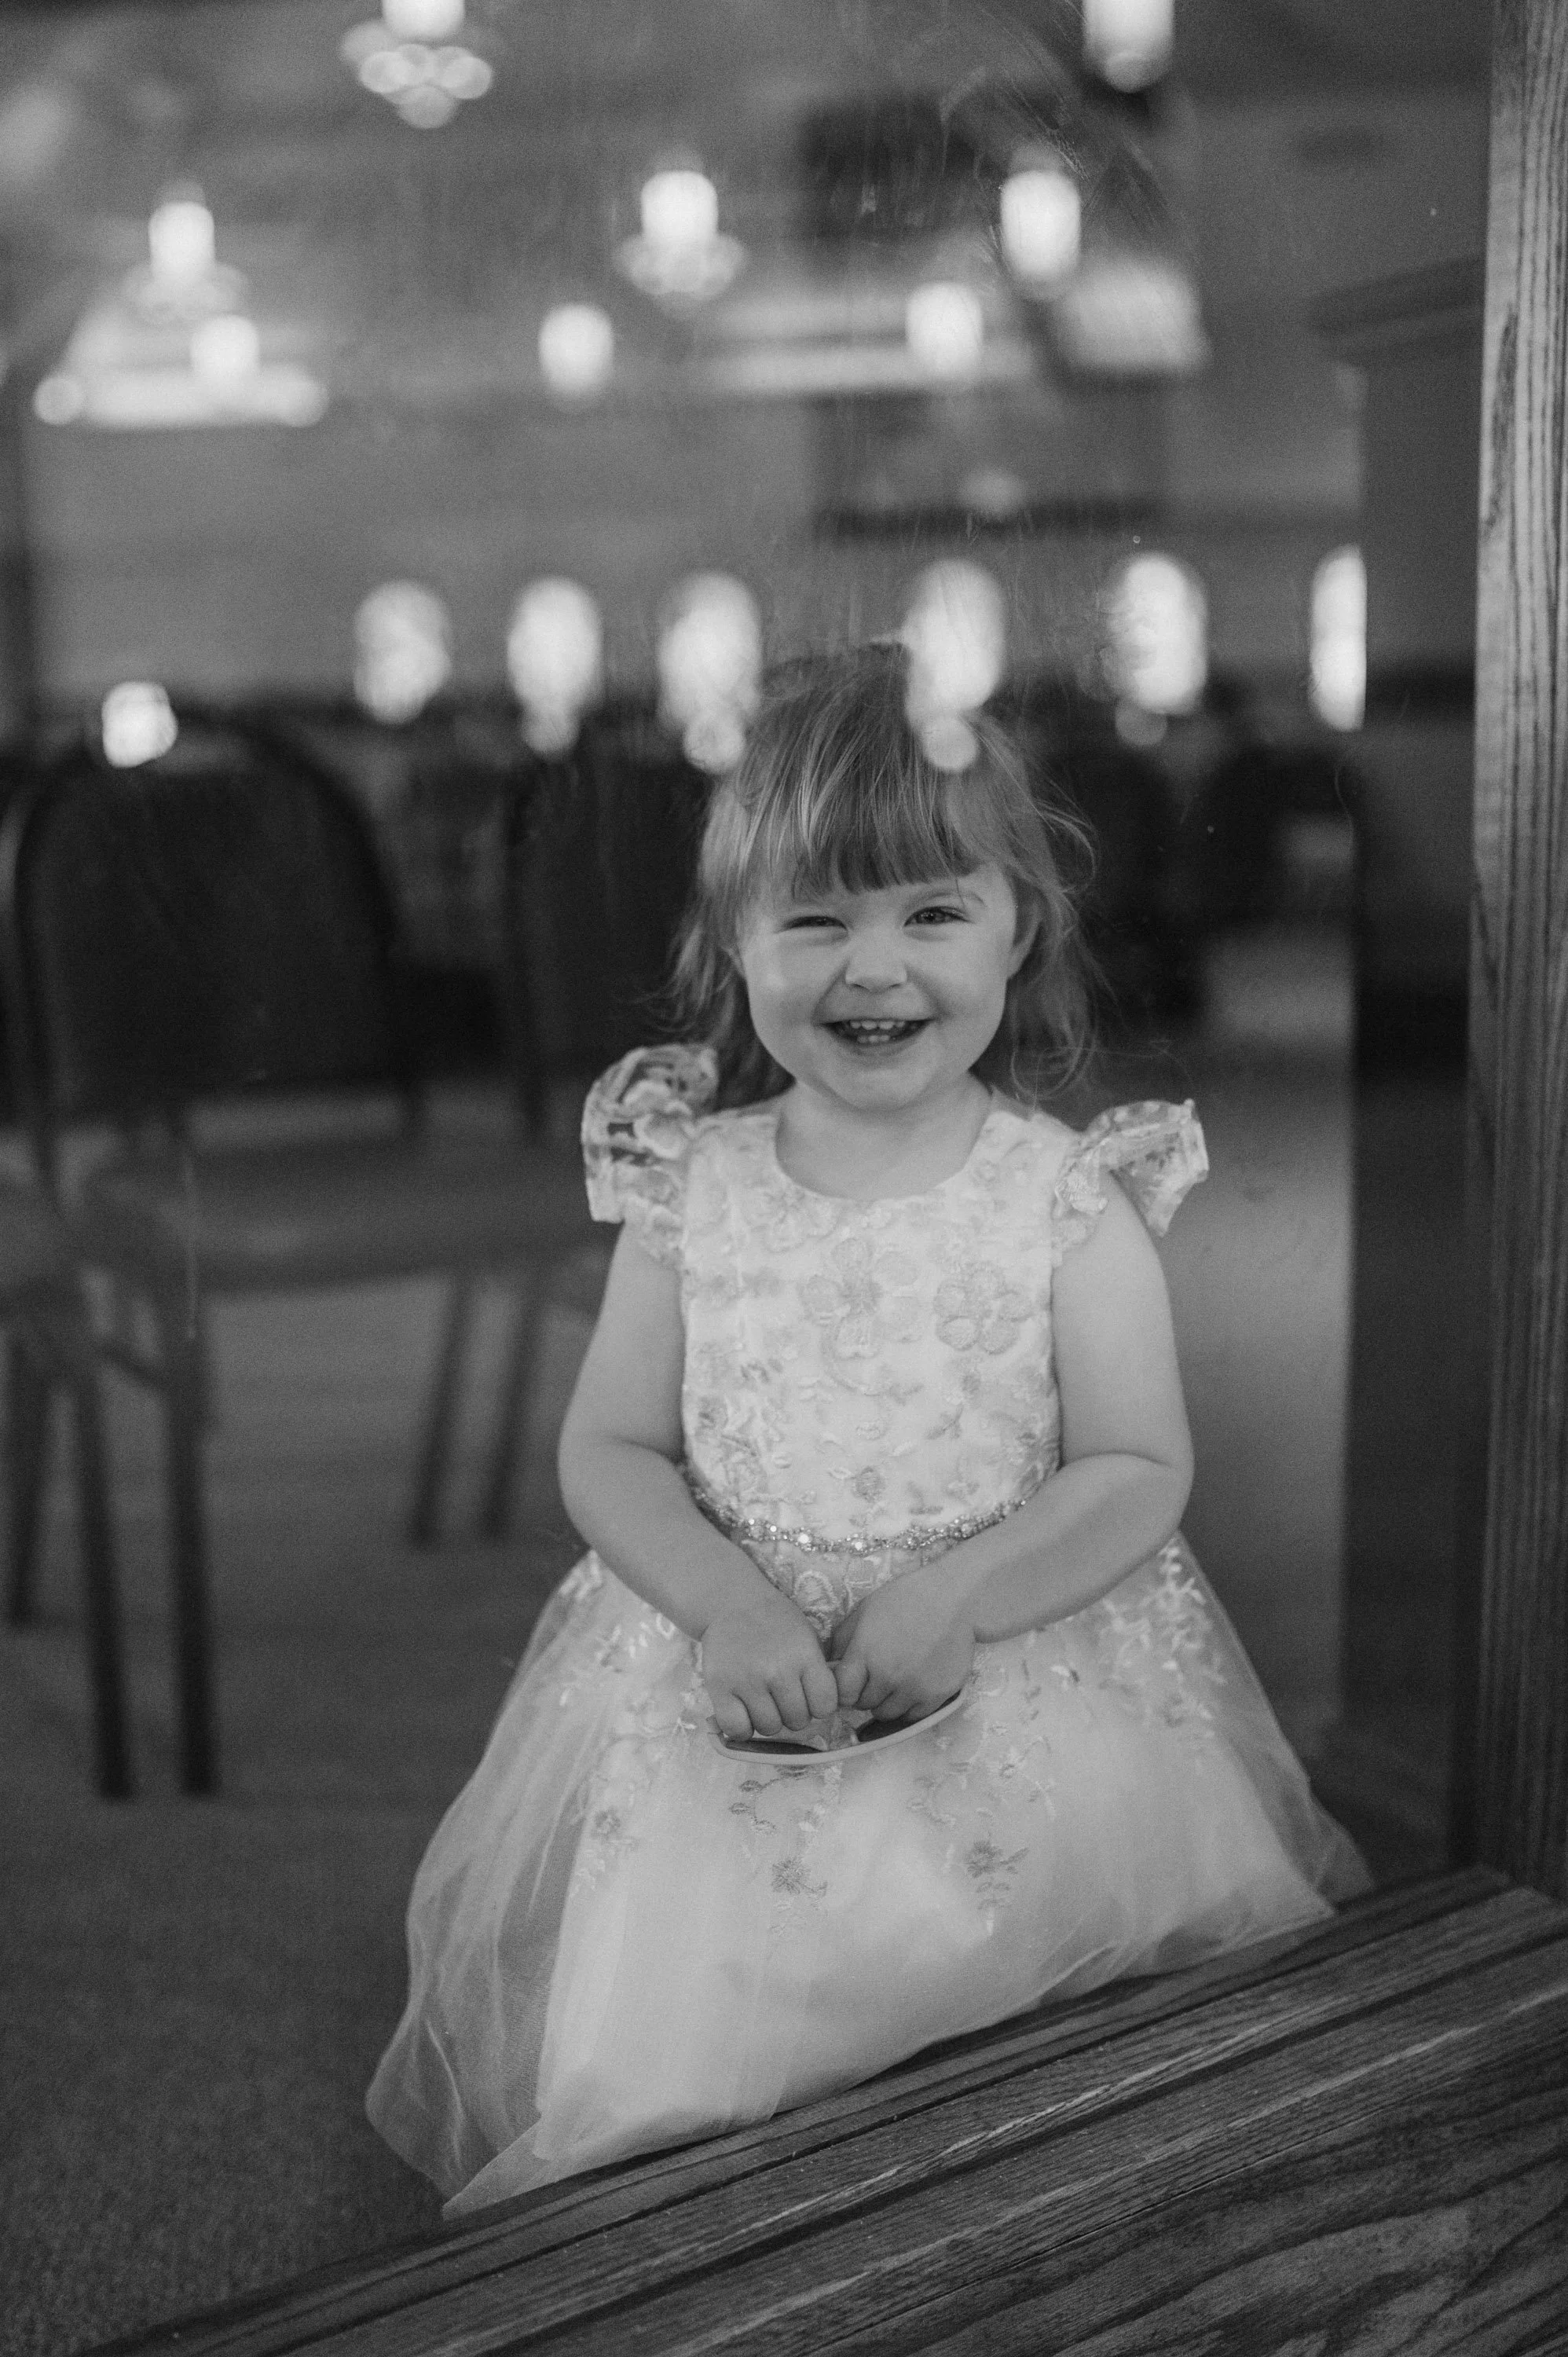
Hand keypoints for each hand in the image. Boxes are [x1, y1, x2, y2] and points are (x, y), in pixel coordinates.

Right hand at [698, 1583, 840, 1741]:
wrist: (732, 1602)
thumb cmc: (775, 1622)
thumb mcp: (806, 1637)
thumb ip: (817, 1671)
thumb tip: (823, 1711)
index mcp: (804, 1655)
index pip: (825, 1706)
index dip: (819, 1705)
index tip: (809, 1696)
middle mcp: (778, 1670)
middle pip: (797, 1721)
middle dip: (792, 1714)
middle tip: (782, 1697)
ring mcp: (748, 1680)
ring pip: (769, 1728)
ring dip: (768, 1720)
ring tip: (762, 1702)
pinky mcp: (720, 1687)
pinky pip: (736, 1729)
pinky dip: (742, 1728)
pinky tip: (743, 1713)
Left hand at [828, 1572, 975, 1721]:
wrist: (952, 1598)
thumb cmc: (904, 1599)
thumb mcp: (864, 1611)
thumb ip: (841, 1640)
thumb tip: (828, 1664)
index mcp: (865, 1654)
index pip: (842, 1694)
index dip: (843, 1689)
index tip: (850, 1680)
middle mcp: (888, 1676)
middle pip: (864, 1705)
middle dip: (864, 1693)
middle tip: (873, 1677)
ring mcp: (915, 1688)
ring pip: (887, 1714)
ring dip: (885, 1702)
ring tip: (892, 1681)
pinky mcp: (938, 1695)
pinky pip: (913, 1716)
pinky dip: (908, 1706)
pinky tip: (911, 1687)